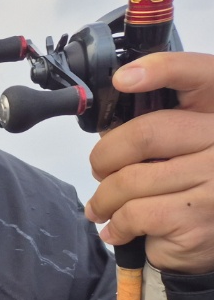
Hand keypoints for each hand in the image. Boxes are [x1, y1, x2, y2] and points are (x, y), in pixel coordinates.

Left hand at [85, 52, 213, 273]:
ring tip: (102, 208)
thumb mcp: (184, 150)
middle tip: (100, 171)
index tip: (124, 79)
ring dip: (104, 198)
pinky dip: (116, 225)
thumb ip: (160, 130)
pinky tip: (119, 229)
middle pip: (145, 133)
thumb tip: (109, 127)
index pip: (199, 74)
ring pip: (131, 179)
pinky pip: (135, 212)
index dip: (161, 69)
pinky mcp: (198, 216)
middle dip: (106, 157)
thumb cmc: (190, 192)